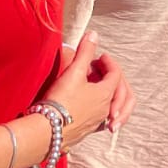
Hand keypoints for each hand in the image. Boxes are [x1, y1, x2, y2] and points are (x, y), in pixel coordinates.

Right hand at [42, 32, 121, 148]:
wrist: (45, 132)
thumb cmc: (60, 101)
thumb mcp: (74, 72)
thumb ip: (85, 52)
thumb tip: (94, 34)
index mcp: (107, 94)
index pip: (116, 73)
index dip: (108, 61)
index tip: (97, 56)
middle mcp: (106, 109)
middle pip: (122, 92)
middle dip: (114, 78)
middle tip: (100, 71)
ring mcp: (97, 122)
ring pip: (113, 106)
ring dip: (109, 94)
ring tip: (98, 87)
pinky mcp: (86, 131)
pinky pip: (102, 118)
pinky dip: (101, 108)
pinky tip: (89, 105)